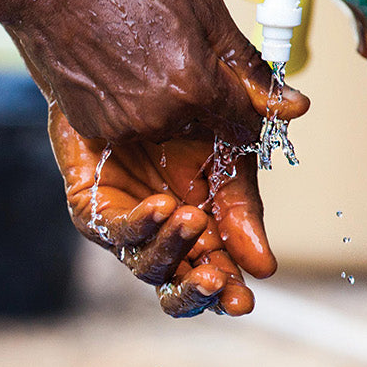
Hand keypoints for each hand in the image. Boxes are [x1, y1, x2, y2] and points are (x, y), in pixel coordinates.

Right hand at [6, 0, 306, 144]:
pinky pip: (129, 128)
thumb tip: (292, 104)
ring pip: (166, 130)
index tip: (236, 94)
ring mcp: (123, 126)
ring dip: (165, 105)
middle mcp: (161, 116)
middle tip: (172, 56)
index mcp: (195, 86)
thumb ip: (247, 64)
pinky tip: (116, 69)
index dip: (243, 105)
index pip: (244, 122)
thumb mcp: (203, 8)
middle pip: (204, 128)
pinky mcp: (93, 128)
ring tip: (140, 56)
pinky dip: (130, 107)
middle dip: (200, 101)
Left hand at [48, 102, 288, 317]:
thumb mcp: (227, 147)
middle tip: (220, 284)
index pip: (220, 270)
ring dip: (175, 248)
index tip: (254, 284)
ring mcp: (129, 227)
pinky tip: (163, 206)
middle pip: (182, 286)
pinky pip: (117, 230)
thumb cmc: (181, 112)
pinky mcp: (94, 211)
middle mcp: (165, 236)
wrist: (120, 74)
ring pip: (149, 266)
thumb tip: (273, 232)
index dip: (234, 286)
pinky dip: (142, 223)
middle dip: (203, 291)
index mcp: (205, 228)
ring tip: (194, 220)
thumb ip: (247, 188)